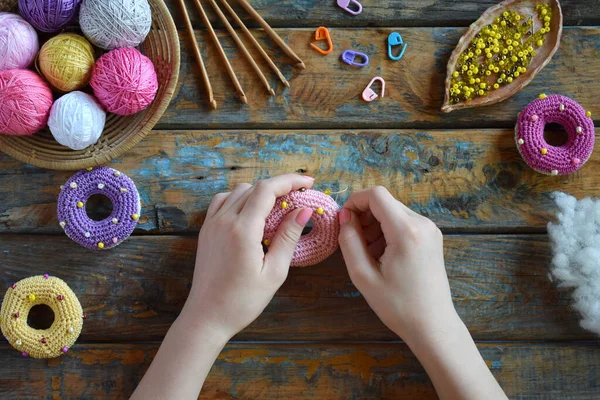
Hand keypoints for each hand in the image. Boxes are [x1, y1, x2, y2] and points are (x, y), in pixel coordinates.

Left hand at [182, 174, 314, 339]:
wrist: (206, 317)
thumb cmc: (242, 301)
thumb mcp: (274, 272)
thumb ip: (288, 237)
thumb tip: (304, 211)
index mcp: (242, 230)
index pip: (267, 189)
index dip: (290, 181)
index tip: (309, 182)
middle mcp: (224, 221)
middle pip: (254, 187)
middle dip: (279, 186)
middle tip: (299, 196)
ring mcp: (212, 224)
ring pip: (238, 191)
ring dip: (260, 192)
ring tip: (278, 205)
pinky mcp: (206, 231)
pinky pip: (222, 201)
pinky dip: (240, 198)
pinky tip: (252, 212)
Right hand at [338, 187, 455, 342]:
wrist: (433, 325)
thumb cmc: (398, 306)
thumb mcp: (363, 275)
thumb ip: (349, 241)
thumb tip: (344, 217)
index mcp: (406, 231)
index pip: (376, 195)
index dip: (354, 201)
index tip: (343, 221)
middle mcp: (422, 223)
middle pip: (385, 202)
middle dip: (363, 216)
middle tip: (353, 242)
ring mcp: (430, 229)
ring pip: (393, 211)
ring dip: (375, 224)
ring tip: (367, 253)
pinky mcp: (432, 237)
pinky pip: (404, 222)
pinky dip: (387, 231)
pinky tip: (382, 255)